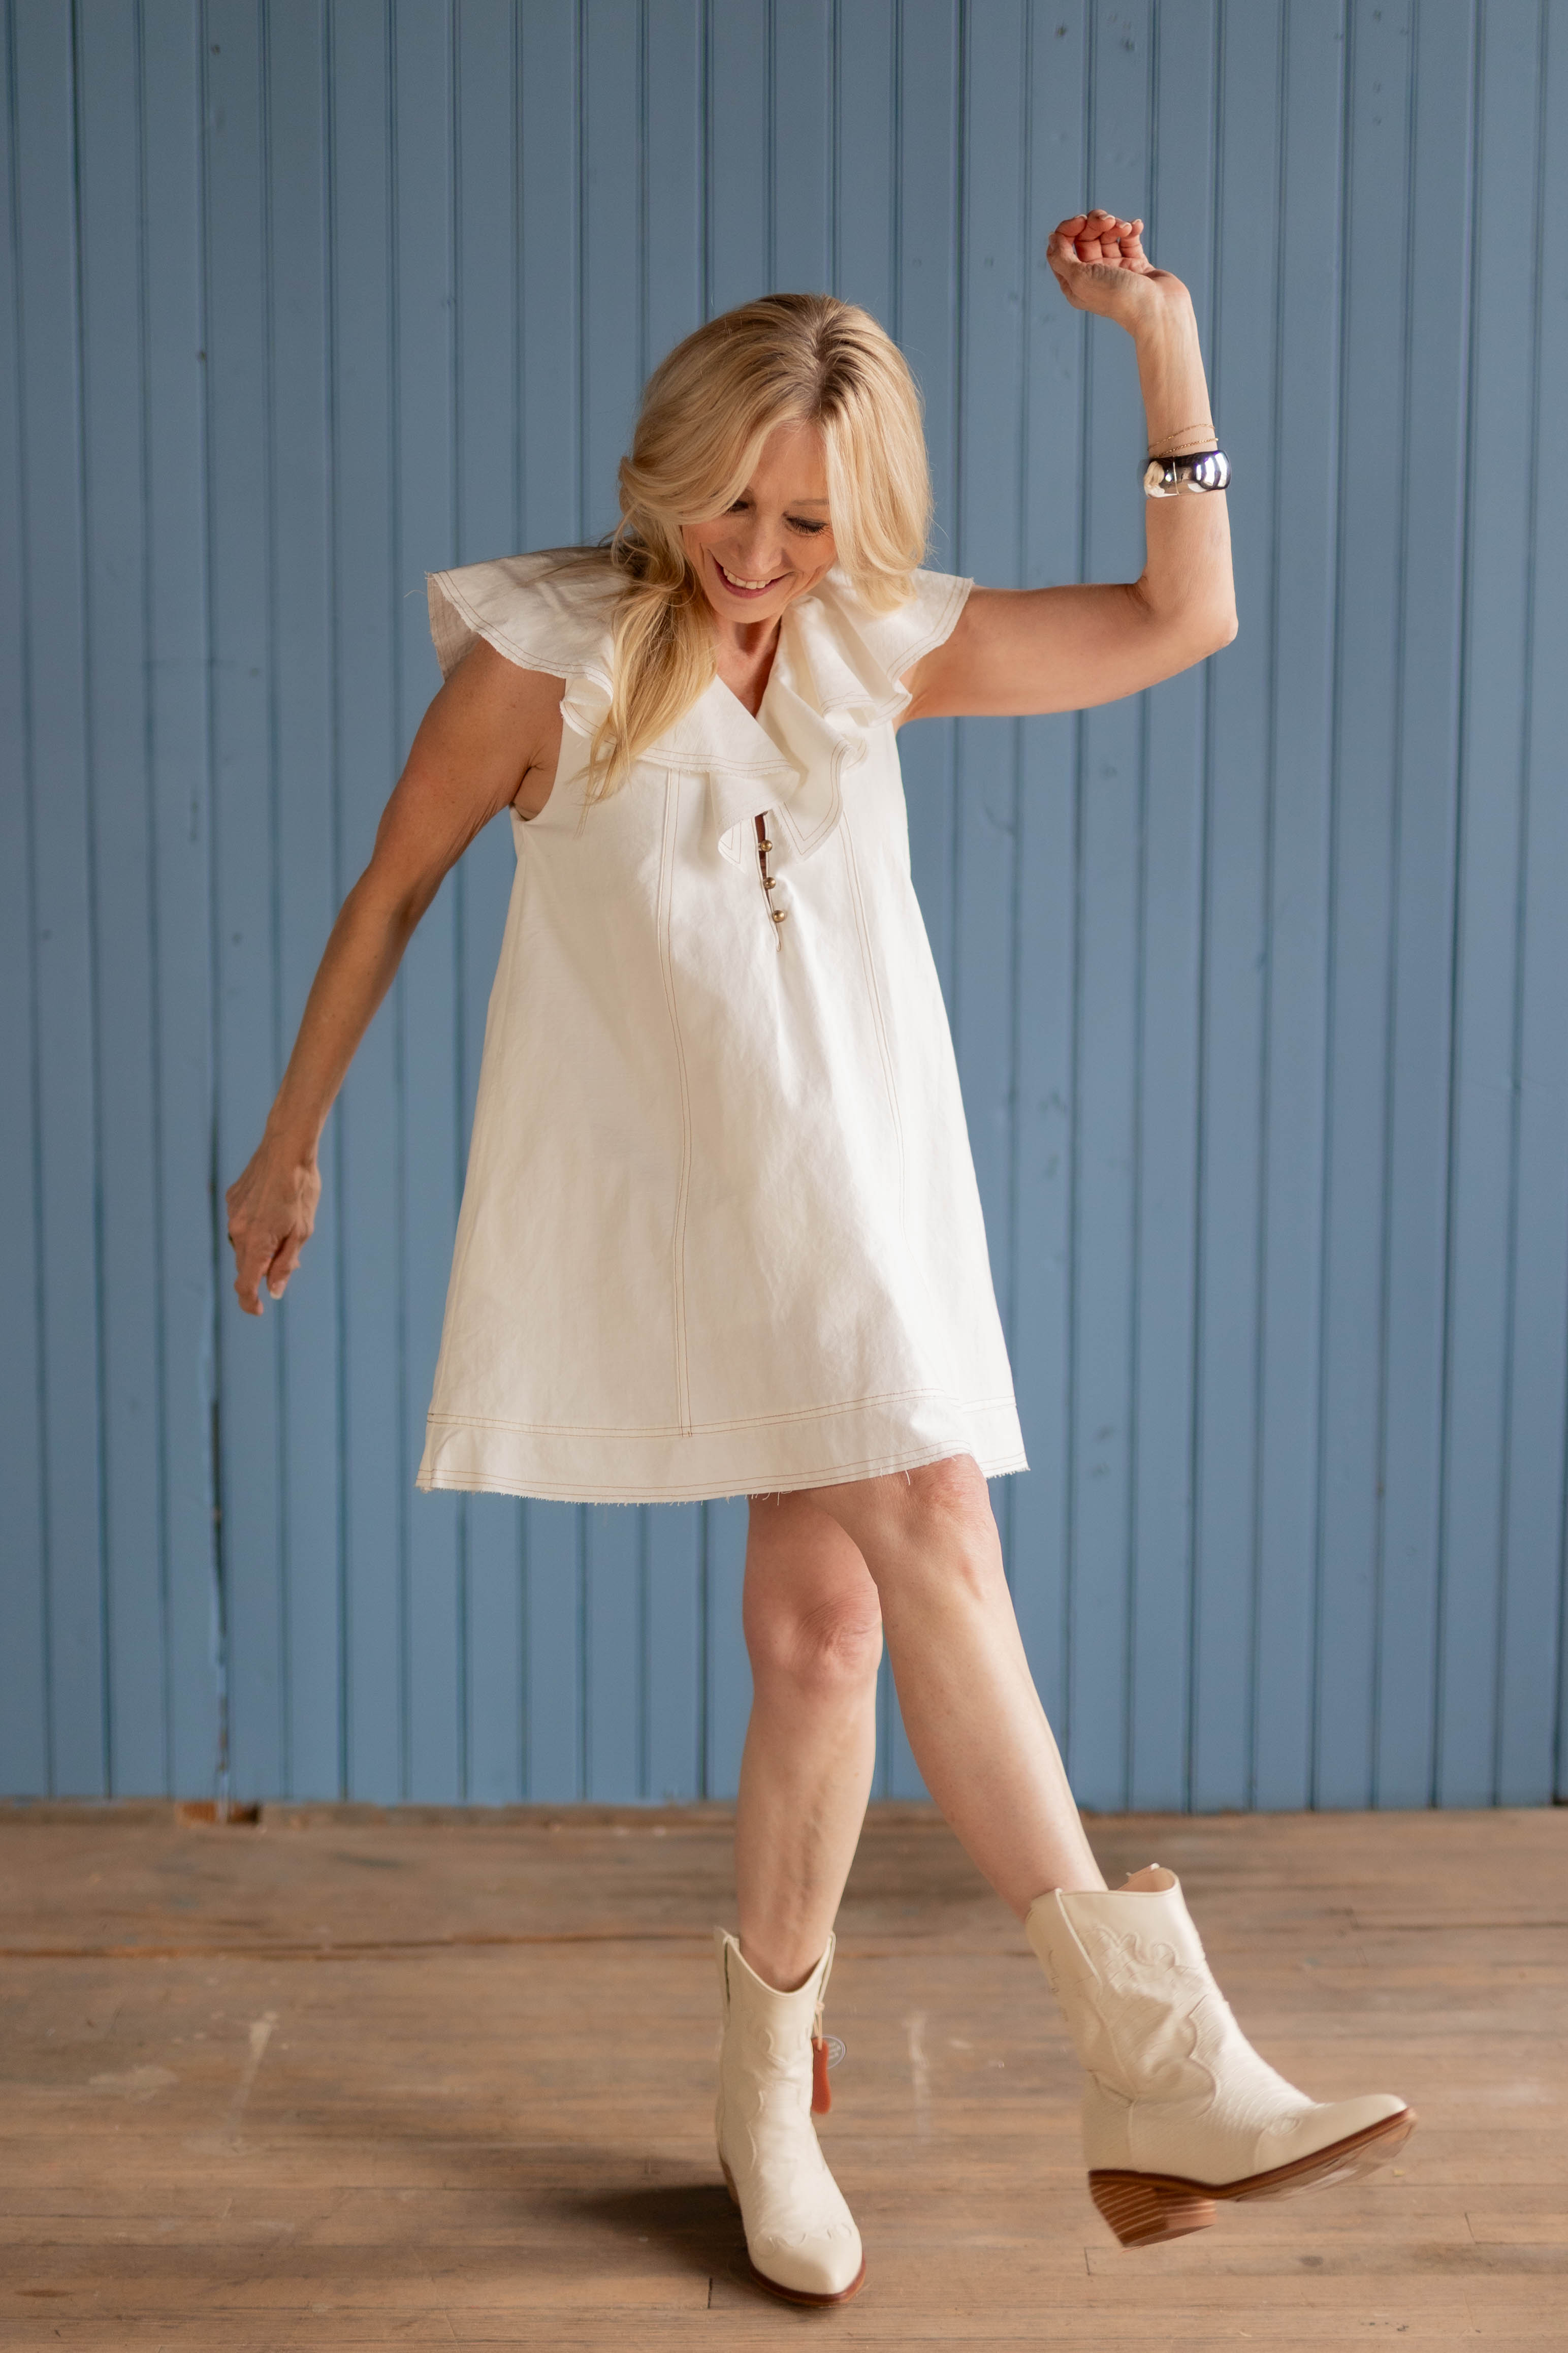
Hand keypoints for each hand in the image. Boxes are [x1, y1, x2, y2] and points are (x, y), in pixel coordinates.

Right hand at [225, 1138, 320, 1315]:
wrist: (287, 1149)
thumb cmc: (301, 1191)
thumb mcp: (302, 1232)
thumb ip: (285, 1265)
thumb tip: (273, 1292)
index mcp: (257, 1243)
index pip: (244, 1284)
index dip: (250, 1302)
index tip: (258, 1310)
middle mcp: (237, 1231)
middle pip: (245, 1265)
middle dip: (263, 1270)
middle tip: (290, 1261)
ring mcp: (232, 1213)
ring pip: (242, 1243)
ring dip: (259, 1246)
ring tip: (286, 1228)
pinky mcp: (231, 1198)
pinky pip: (240, 1222)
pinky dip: (254, 1225)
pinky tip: (273, 1209)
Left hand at [1046, 210, 1188, 333]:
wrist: (1158, 310)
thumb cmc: (1118, 297)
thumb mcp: (1080, 278)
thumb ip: (1061, 258)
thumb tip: (1052, 238)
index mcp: (1075, 282)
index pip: (1063, 247)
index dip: (1068, 229)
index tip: (1081, 221)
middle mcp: (1093, 276)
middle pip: (1085, 237)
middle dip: (1095, 222)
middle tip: (1107, 220)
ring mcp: (1115, 270)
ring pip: (1107, 235)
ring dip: (1115, 224)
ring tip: (1125, 227)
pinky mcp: (1136, 265)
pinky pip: (1129, 240)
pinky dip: (1131, 229)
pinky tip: (1136, 227)